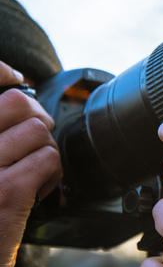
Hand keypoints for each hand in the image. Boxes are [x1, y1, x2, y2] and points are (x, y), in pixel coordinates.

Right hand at [0, 61, 61, 266]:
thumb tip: (15, 95)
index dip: (3, 74)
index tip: (14, 80)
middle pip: (17, 103)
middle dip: (36, 118)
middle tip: (34, 139)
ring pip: (38, 132)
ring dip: (45, 151)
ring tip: (33, 171)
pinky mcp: (5, 192)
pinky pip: (49, 160)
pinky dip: (53, 173)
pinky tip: (39, 190)